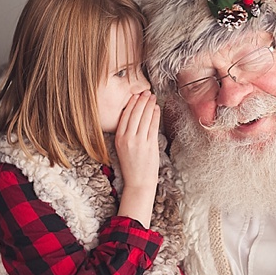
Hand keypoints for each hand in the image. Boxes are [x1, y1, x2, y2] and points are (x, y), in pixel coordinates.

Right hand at [115, 91, 159, 227]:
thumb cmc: (132, 166)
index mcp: (118, 139)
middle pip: (134, 114)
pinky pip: (152, 125)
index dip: (131, 104)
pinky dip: (155, 115)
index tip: (136, 95)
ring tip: (152, 97)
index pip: (125, 116)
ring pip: (144, 118)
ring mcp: (139, 142)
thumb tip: (135, 116)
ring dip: (149, 105)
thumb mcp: (123, 148)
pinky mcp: (150, 145)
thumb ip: (127, 134)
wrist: (138, 182)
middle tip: (146, 92)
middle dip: (141, 101)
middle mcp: (127, 139)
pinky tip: (156, 108)